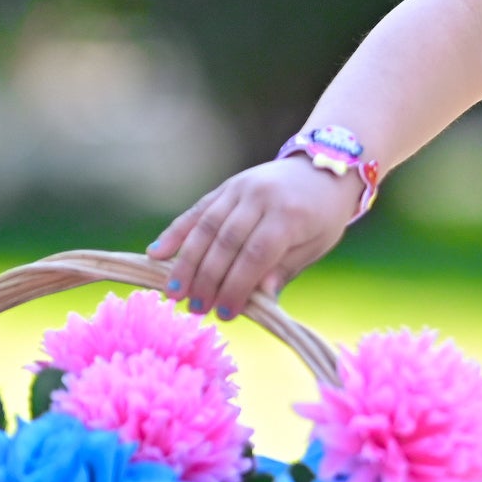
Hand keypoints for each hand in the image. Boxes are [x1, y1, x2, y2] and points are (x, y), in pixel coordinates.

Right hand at [147, 157, 362, 318]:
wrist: (324, 168)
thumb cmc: (323, 215)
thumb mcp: (316, 245)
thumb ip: (285, 269)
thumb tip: (260, 298)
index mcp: (289, 215)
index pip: (256, 254)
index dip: (237, 286)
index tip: (224, 314)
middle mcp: (261, 197)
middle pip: (226, 241)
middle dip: (208, 279)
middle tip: (196, 308)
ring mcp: (241, 188)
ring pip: (206, 226)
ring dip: (186, 261)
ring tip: (174, 291)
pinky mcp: (227, 185)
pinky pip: (198, 210)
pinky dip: (176, 232)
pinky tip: (157, 254)